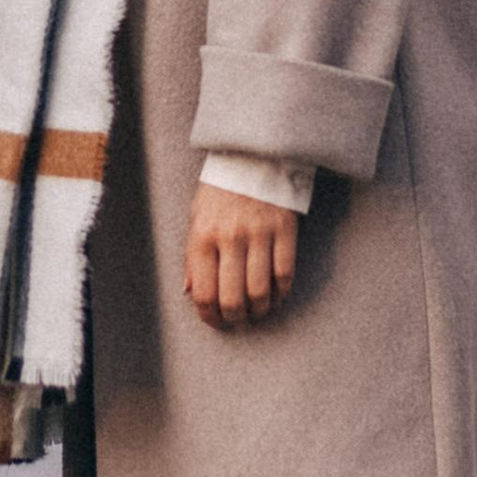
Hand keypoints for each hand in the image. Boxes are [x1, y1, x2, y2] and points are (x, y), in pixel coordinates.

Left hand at [186, 180, 297, 328]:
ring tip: (258, 311)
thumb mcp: (196, 218)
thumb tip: (190, 292)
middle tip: (238, 320)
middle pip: (232, 297)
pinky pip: (285, 274)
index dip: (209, 316)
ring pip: (260, 291)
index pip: (204, 292)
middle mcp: (229, 237)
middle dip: (235, 318)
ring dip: (259, 310)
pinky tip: (276, 296)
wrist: (252, 154)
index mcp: (202, 236)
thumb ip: (192, 257)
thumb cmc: (220, 190)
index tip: (216, 322)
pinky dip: (281, 293)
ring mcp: (259, 233)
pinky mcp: (284, 229)